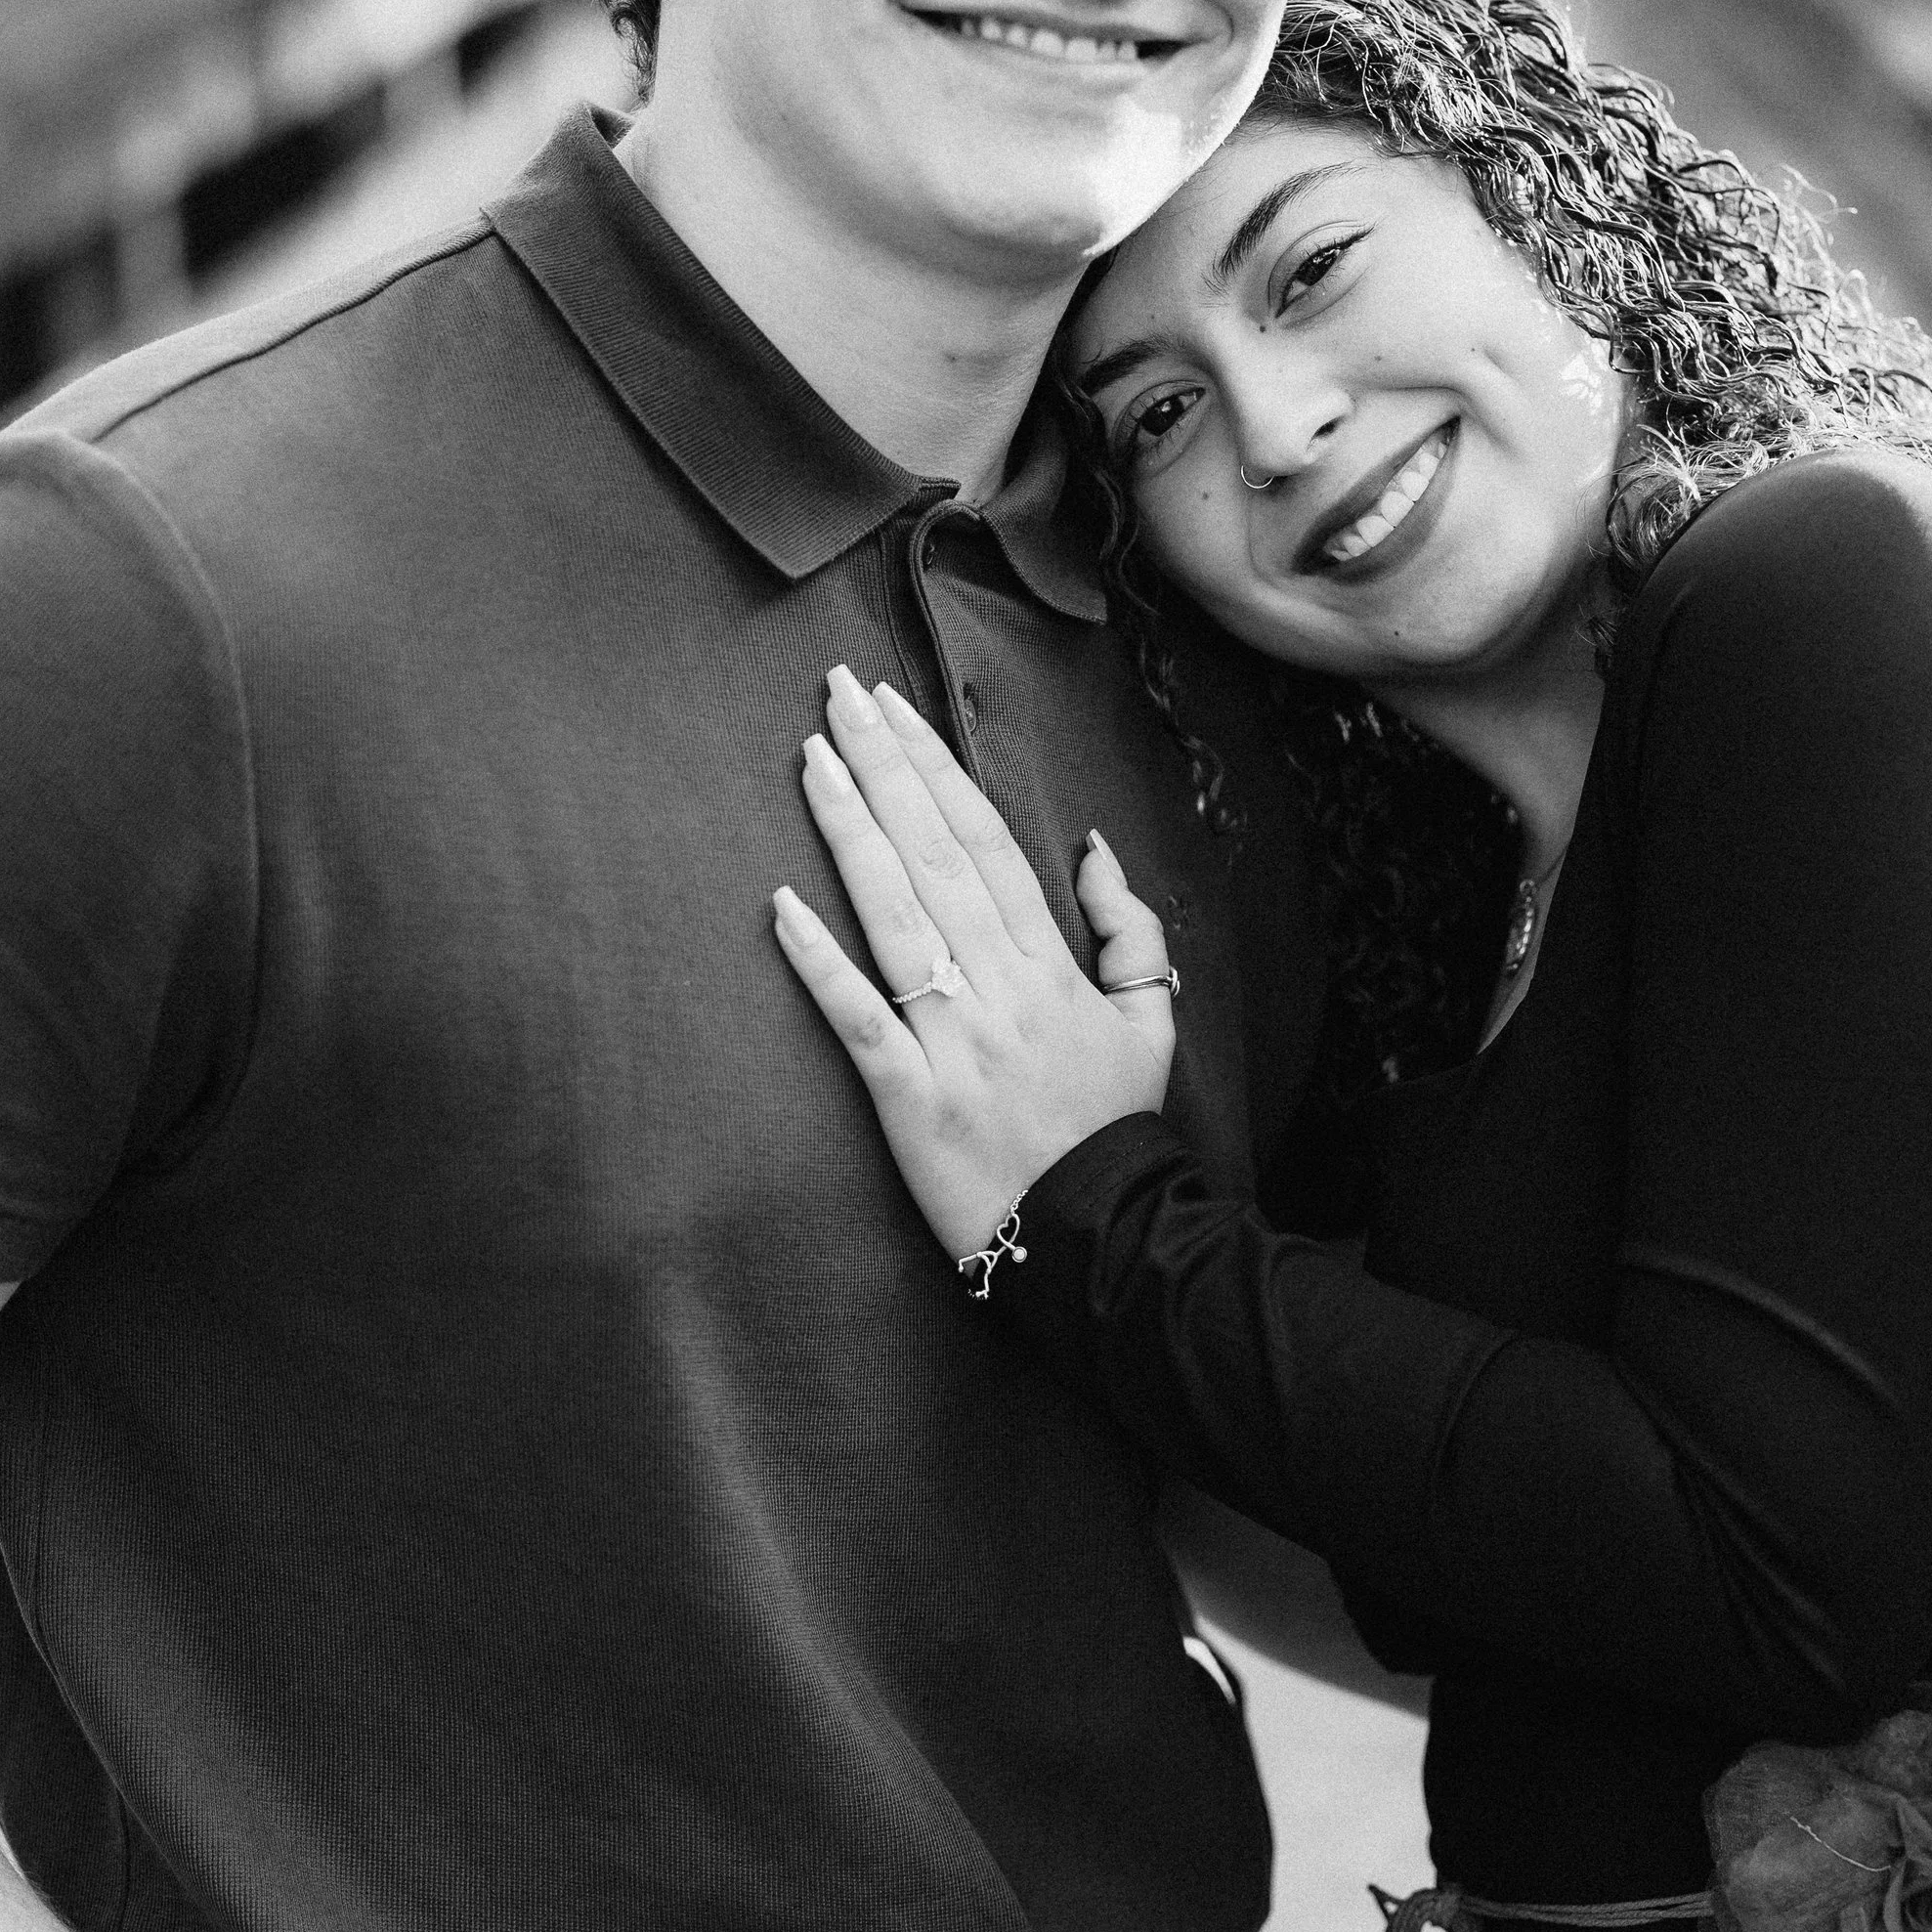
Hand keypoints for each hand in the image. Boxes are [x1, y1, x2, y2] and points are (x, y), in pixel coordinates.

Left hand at [773, 667, 1175, 1258]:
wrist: (1102, 1237)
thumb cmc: (1115, 1124)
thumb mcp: (1153, 1019)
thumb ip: (1129, 929)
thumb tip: (1092, 848)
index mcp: (1052, 962)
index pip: (984, 839)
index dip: (934, 766)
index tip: (893, 707)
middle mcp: (1001, 986)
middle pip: (933, 854)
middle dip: (882, 765)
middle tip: (836, 694)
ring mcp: (954, 1040)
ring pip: (894, 915)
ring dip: (848, 831)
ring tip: (809, 759)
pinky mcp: (911, 1098)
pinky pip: (858, 1019)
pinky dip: (818, 962)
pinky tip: (778, 905)